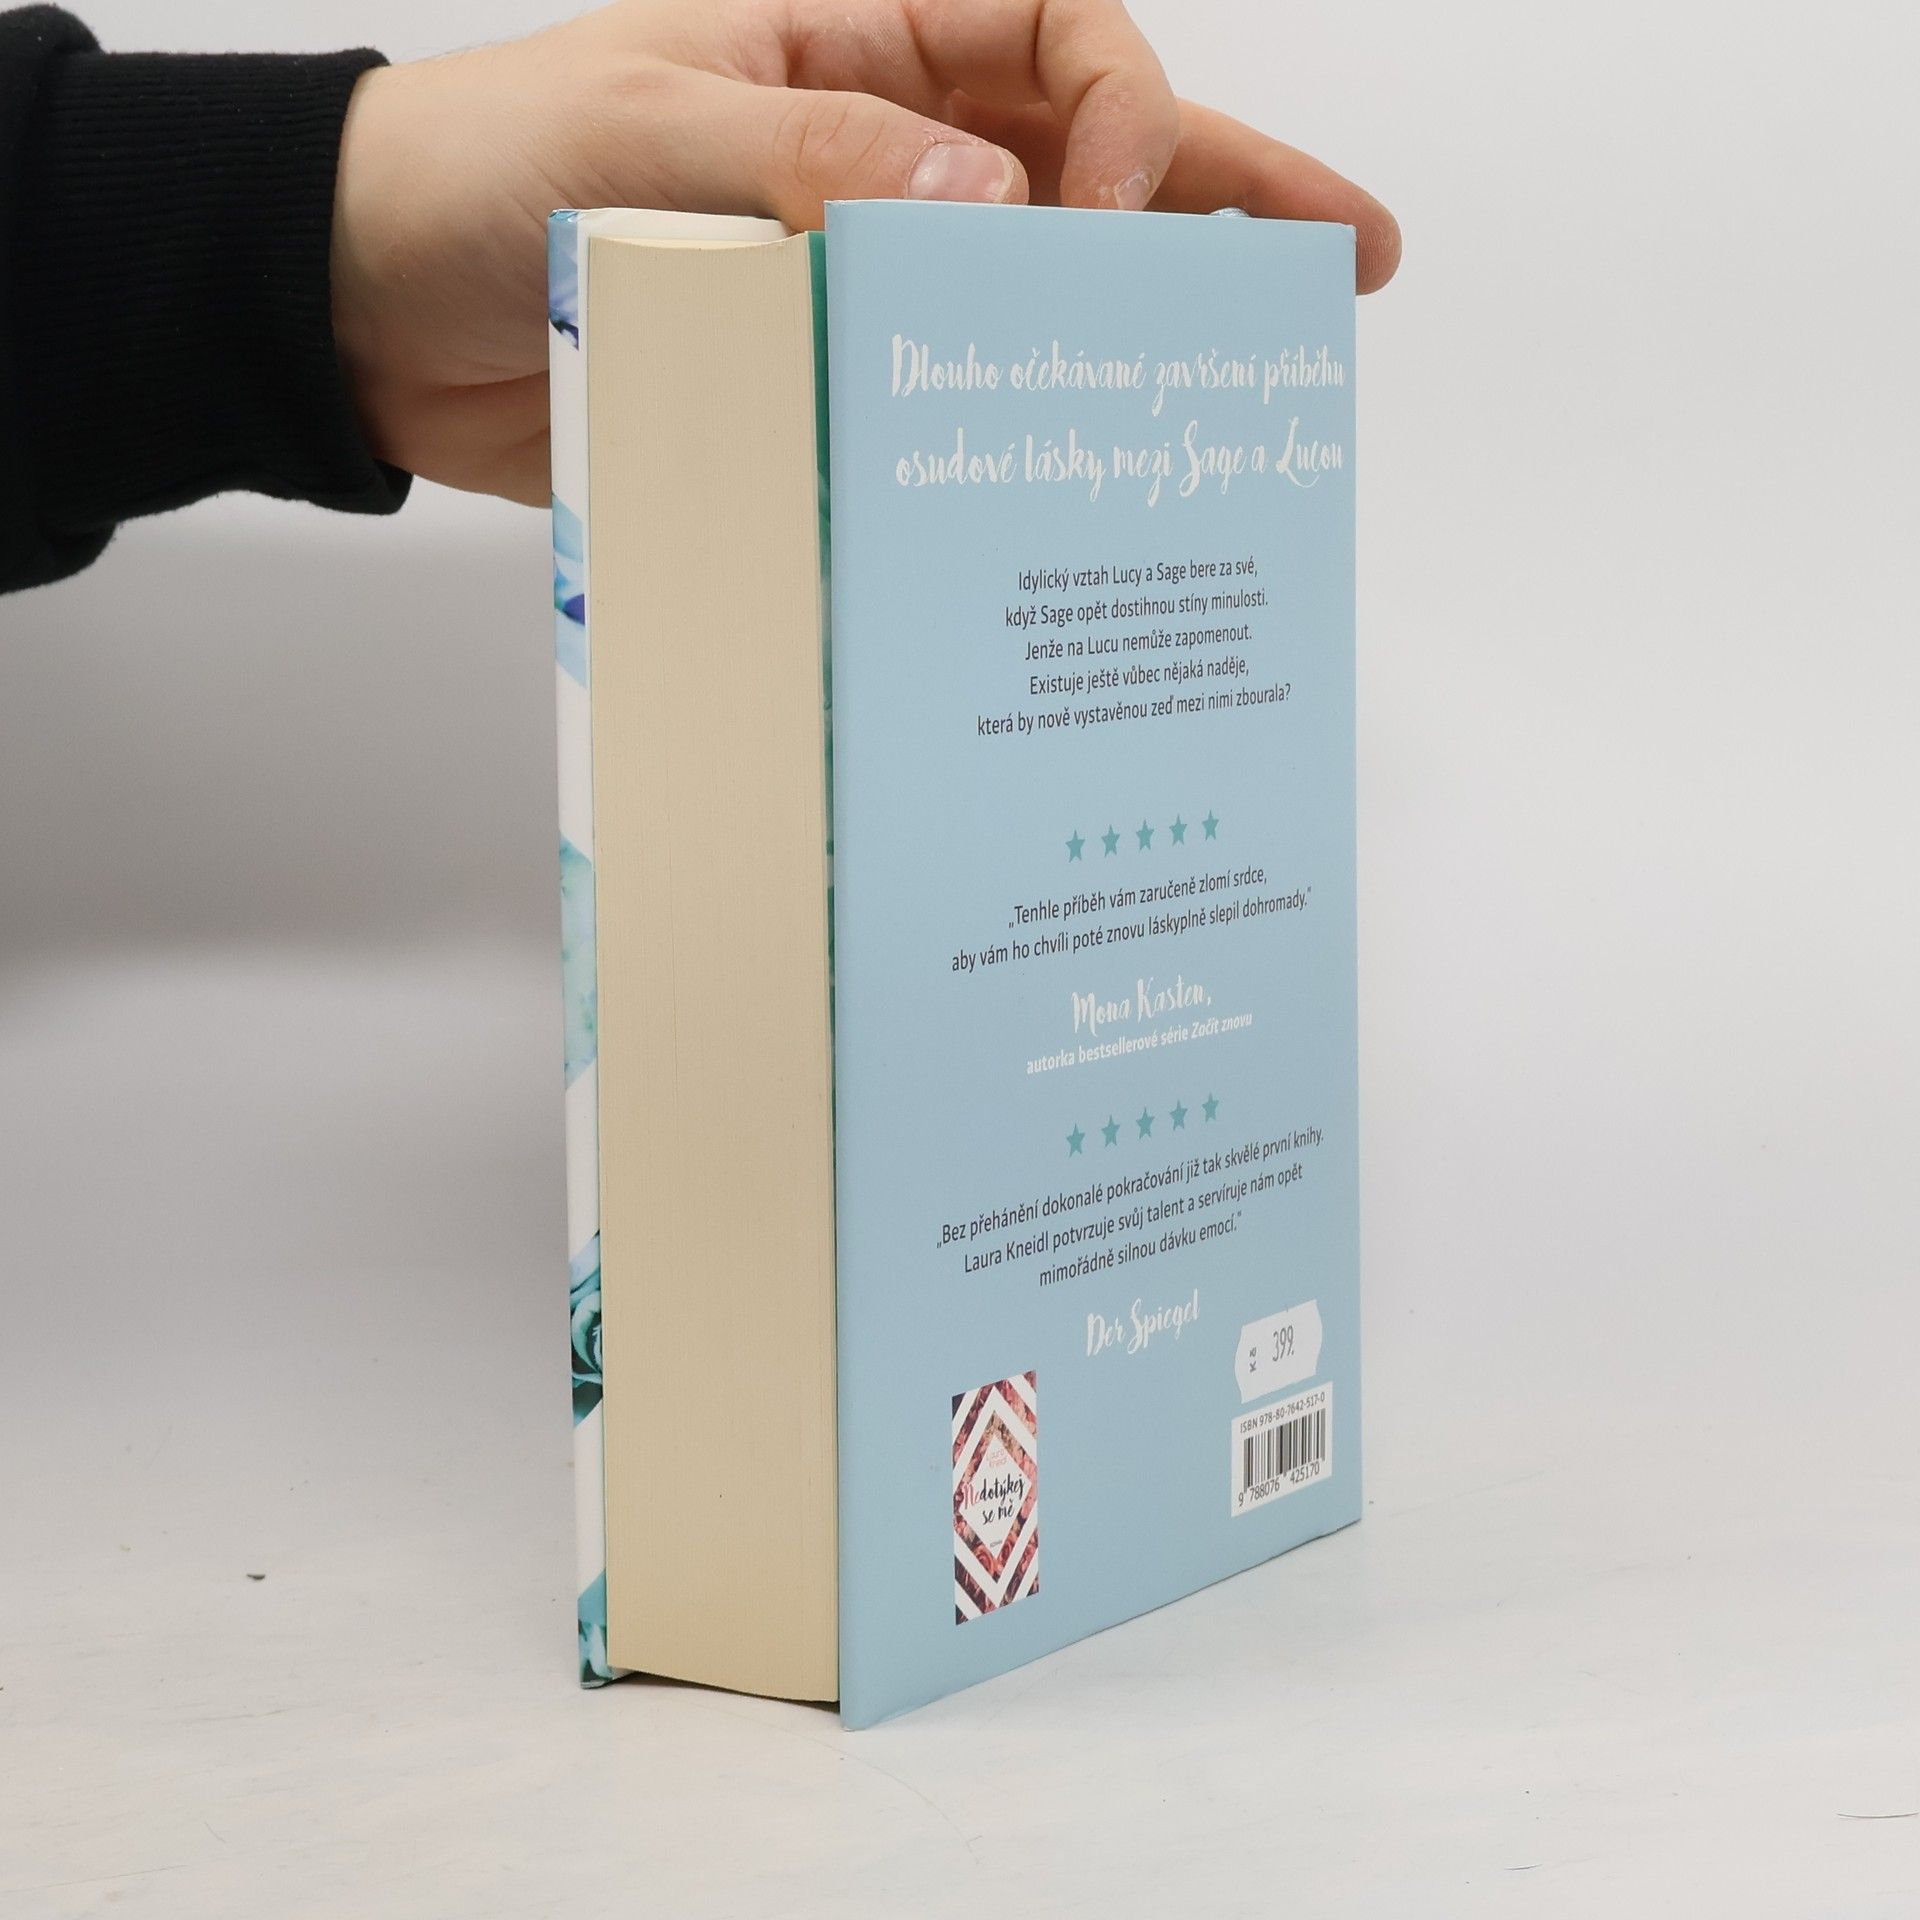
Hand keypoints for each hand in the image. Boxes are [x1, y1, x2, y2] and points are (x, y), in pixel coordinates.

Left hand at [331, 0, 1400, 505]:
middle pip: (1096, 148)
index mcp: (850, 35)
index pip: (1053, 36)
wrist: (357, 312)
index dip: (1116, 116)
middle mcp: (880, 140)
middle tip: (1346, 256)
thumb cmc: (459, 174)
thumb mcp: (627, 128)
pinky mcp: (824, 363)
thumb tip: (986, 201)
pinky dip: (1020, 415)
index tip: (1092, 223)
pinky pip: (950, 382)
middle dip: (1226, 192)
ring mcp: (862, 260)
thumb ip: (802, 158)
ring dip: (1156, 306)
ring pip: (1044, 271)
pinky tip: (1089, 459)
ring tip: (1271, 351)